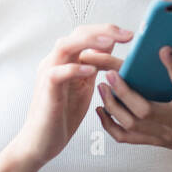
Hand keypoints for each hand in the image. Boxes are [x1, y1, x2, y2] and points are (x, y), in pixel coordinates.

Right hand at [16, 23, 132, 166]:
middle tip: (125, 35)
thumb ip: (94, 66)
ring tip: (109, 43)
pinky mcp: (46, 91)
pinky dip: (74, 69)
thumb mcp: (85, 85)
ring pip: (65, 46)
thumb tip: (110, 47)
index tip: (129, 35)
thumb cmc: (62, 114)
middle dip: (103, 31)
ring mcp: (48, 74)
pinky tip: (91, 70)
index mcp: (66, 60)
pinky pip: (56, 73)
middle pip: (77, 34)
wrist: (42, 141)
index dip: (107, 31)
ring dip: (88, 42)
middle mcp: (55, 62)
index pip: (85, 34)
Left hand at [95, 44, 171, 156]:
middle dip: (125, 91)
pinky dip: (109, 125)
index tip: (163, 49)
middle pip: (146, 110)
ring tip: (103, 87)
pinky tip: (101, 110)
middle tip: (111, 73)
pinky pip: (126, 137)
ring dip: (113, 105)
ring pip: (131, 124)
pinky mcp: (154, 141)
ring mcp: (164, 135)